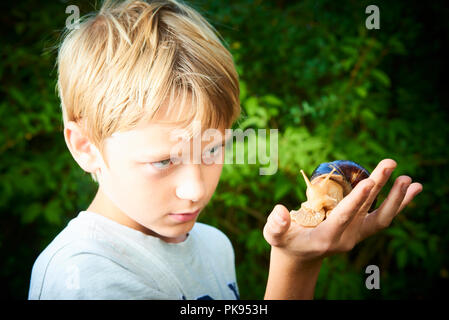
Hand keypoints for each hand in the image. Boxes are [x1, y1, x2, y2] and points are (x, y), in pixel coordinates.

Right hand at [263, 159, 422, 261]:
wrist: (301, 256)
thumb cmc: (286, 242)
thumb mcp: (275, 235)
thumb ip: (277, 225)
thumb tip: (280, 211)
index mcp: (326, 238)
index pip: (345, 217)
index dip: (357, 200)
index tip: (370, 182)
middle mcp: (346, 237)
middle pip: (367, 211)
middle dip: (380, 187)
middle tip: (390, 164)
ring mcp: (357, 234)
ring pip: (381, 216)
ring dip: (396, 197)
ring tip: (408, 178)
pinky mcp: (361, 229)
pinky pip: (383, 217)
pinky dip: (399, 203)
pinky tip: (412, 188)